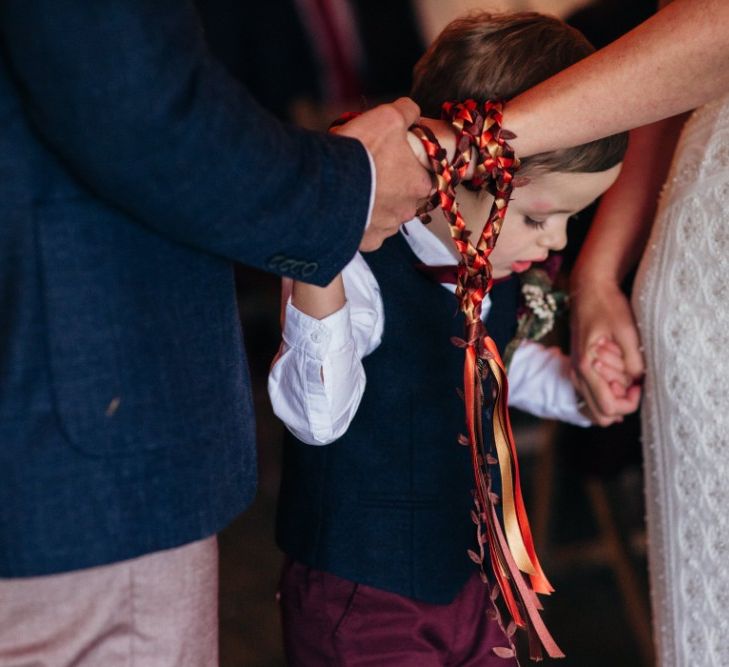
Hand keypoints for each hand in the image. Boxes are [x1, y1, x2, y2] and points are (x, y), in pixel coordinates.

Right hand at [334, 98, 430, 250]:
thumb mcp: (387, 117)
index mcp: (420, 184)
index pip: (428, 178)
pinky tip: (348, 208)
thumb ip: (407, 111)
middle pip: (406, 198)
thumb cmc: (362, 151)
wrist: (326, 186)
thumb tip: (412, 112)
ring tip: (356, 190)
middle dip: (394, 188)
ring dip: (376, 205)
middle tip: (373, 173)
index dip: (414, 168)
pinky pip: (368, 233)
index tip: (397, 160)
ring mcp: (387, 229)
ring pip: (387, 216)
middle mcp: (407, 211)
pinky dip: (360, 222)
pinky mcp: (367, 242)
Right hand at [570, 280, 642, 424]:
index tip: (640, 384)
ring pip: (596, 407)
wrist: (589, 290)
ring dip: (614, 398)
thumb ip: (634, 360)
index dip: (630, 402)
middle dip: (622, 405)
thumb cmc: (607, 306)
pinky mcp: (580, 369)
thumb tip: (639, 381)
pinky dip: (608, 392)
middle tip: (635, 384)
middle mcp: (576, 374)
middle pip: (601, 415)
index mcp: (585, 366)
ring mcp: (576, 373)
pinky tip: (620, 375)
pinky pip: (593, 394)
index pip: (609, 407)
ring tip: (626, 376)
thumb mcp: (627, 330)